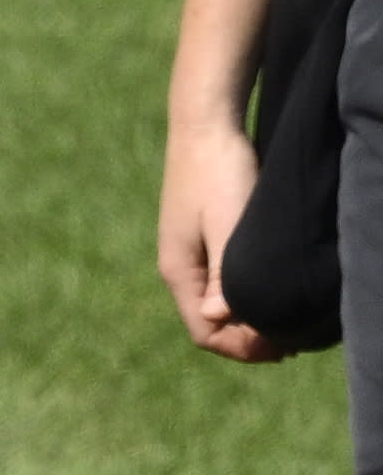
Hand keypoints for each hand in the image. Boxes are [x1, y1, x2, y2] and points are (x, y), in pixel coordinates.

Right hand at [159, 115, 283, 360]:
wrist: (206, 125)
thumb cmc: (220, 174)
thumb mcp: (229, 227)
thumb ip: (224, 275)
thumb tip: (219, 318)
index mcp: (178, 269)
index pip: (205, 333)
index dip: (243, 349)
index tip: (283, 345)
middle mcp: (179, 266)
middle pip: (209, 324)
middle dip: (249, 339)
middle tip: (295, 337)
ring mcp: (189, 252)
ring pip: (216, 305)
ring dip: (249, 319)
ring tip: (289, 318)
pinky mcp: (201, 238)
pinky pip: (221, 284)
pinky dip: (245, 297)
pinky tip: (271, 290)